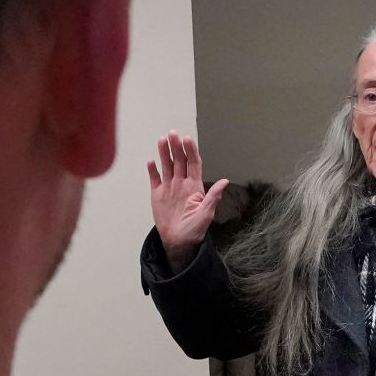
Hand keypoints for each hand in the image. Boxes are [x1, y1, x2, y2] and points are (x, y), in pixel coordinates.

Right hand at [147, 131, 227, 271]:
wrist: (178, 241)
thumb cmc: (195, 229)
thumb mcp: (206, 214)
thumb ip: (213, 196)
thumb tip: (225, 181)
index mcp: (194, 186)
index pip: (193, 164)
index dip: (191, 151)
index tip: (187, 140)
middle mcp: (182, 183)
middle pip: (179, 161)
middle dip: (176, 147)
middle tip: (172, 134)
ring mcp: (169, 187)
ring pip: (167, 166)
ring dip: (164, 153)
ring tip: (161, 140)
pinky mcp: (157, 194)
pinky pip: (155, 179)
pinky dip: (152, 170)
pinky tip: (151, 161)